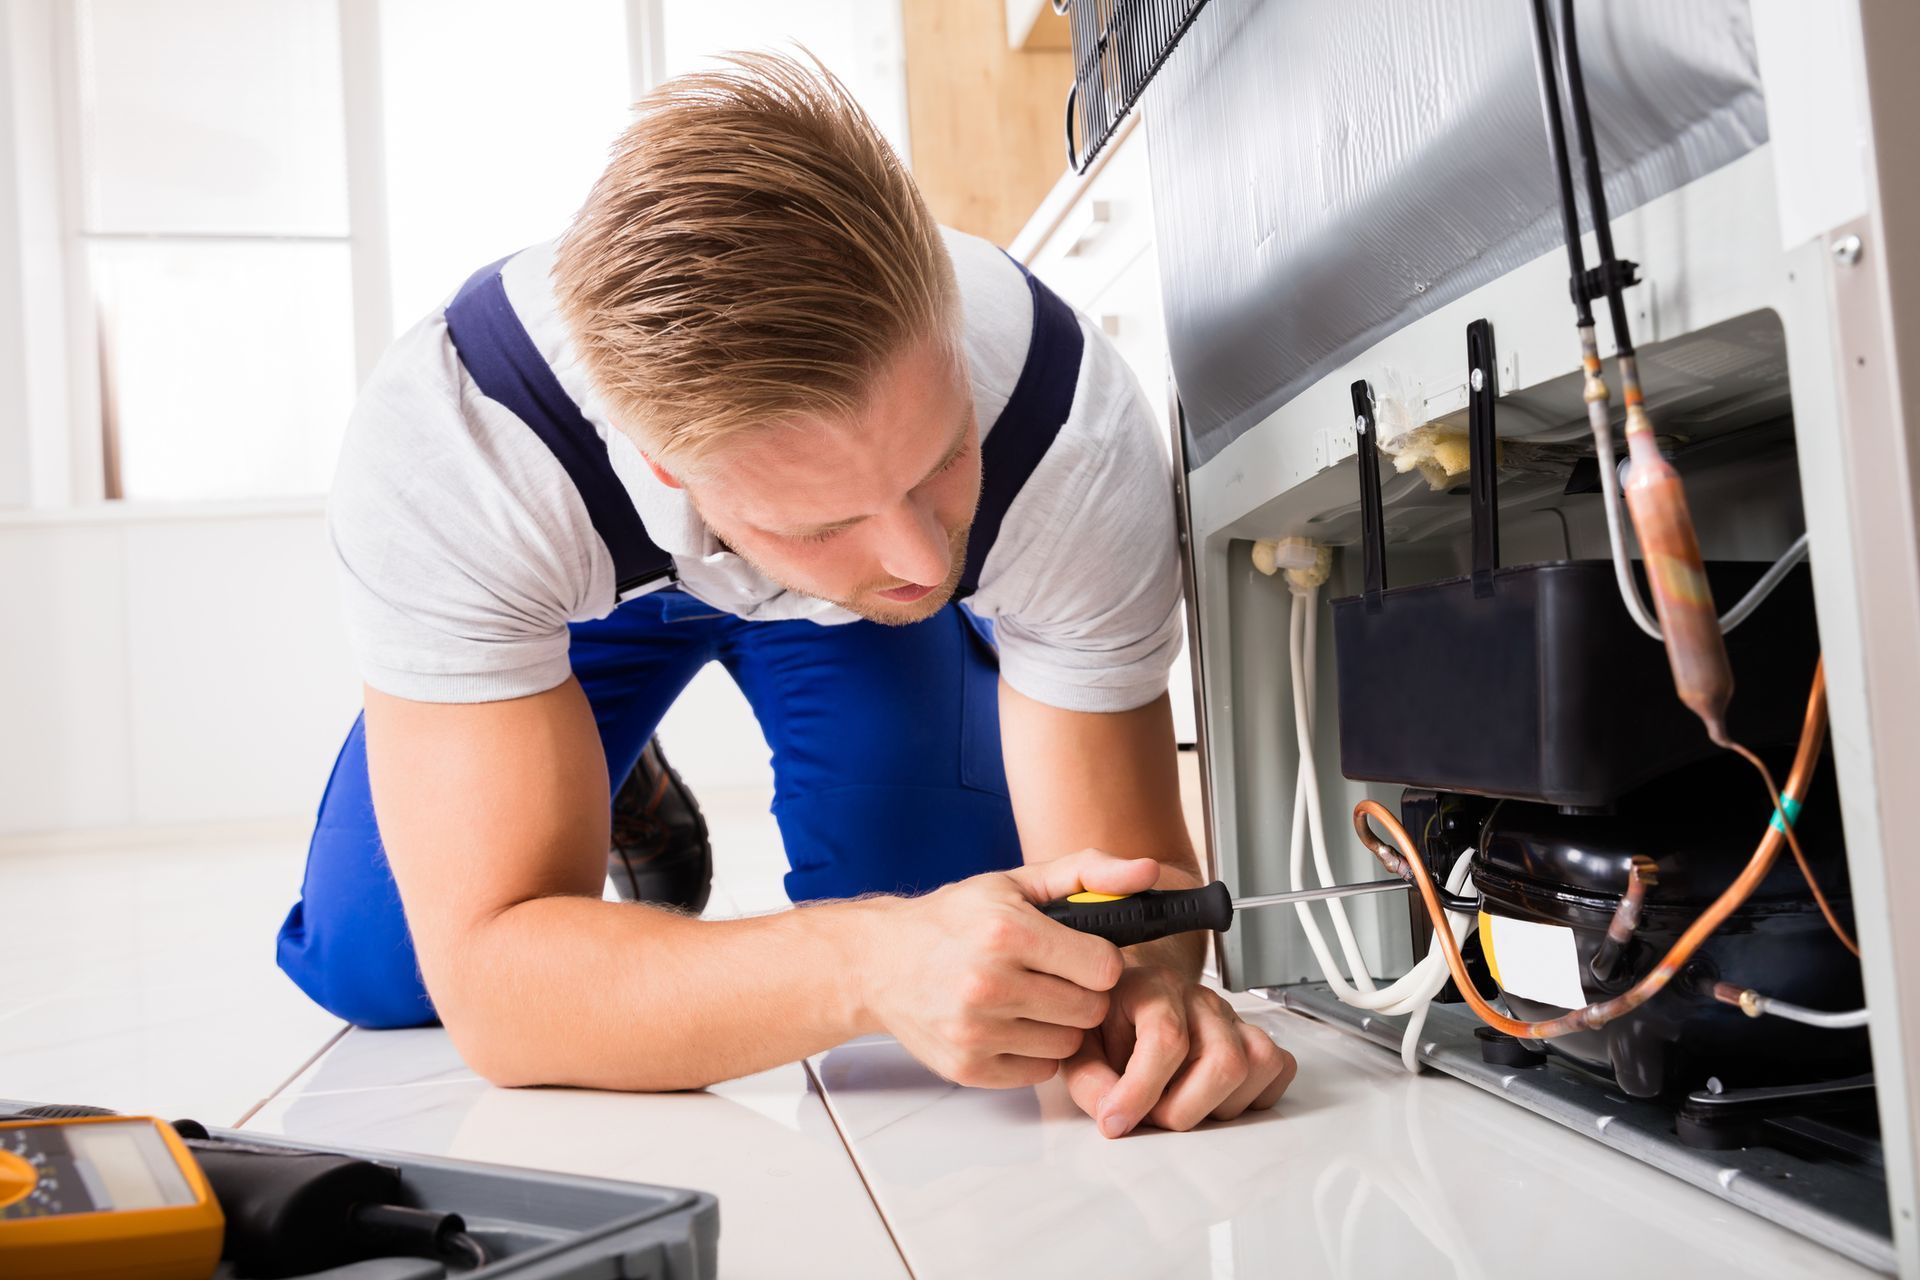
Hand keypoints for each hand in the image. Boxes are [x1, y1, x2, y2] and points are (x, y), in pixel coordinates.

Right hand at [858, 848, 1163, 1088]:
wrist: (880, 961)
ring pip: (1069, 1044)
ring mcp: (976, 1031)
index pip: (1103, 968)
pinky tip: (1010, 1023)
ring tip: (1029, 998)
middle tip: (1053, 977)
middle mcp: (989, 984)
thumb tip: (1148, 872)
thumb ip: (1089, 871)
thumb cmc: (954, 919)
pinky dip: (1033, 1051)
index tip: (1078, 955)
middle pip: (1090, 1010)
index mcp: (1006, 932)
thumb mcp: (1018, 881)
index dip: (1097, 961)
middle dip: (1081, 993)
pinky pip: (1039, 1071)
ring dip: (1059, 1024)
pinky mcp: (968, 1068)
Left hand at [1063, 964, 1296, 1137]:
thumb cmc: (1106, 1020)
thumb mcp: (1078, 1045)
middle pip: (1224, 1061)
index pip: (1167, 1039)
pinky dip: (1252, 1096)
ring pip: (1257, 1066)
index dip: (1140, 1091)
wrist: (1129, 996)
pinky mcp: (1252, 1036)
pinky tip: (1211, 1098)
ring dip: (1217, 1106)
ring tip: (1180, 1104)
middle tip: (1151, 1116)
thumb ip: (1088, 1079)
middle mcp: (1200, 999)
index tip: (1114, 1121)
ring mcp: (1232, 1017)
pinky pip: (1278, 1069)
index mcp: (1153, 988)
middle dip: (1184, 1109)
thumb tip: (1114, 1116)